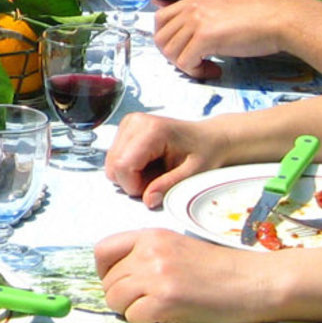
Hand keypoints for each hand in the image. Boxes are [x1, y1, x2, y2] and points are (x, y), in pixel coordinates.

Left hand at [95, 227, 264, 322]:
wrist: (256, 282)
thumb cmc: (222, 269)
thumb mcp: (179, 248)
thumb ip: (147, 256)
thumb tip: (118, 278)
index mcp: (151, 235)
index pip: (103, 250)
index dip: (106, 272)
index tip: (120, 284)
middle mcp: (149, 251)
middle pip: (108, 282)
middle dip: (123, 297)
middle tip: (150, 302)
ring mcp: (156, 275)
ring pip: (115, 301)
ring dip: (132, 311)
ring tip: (160, 309)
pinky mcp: (165, 300)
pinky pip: (134, 318)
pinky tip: (169, 316)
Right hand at [102, 112, 223, 207]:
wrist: (209, 138)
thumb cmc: (205, 151)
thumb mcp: (192, 173)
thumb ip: (168, 186)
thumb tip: (148, 200)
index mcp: (152, 130)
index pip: (123, 165)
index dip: (134, 185)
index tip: (153, 189)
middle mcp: (136, 123)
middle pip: (114, 165)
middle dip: (132, 181)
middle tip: (157, 180)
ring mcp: (129, 124)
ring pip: (112, 164)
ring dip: (131, 176)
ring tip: (155, 171)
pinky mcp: (126, 129)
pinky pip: (115, 159)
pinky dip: (130, 169)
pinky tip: (148, 164)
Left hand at [152, 0, 308, 79]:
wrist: (279, 19)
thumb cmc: (260, 19)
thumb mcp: (223, 13)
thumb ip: (204, 22)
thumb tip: (192, 42)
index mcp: (194, 0)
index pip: (160, 20)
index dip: (168, 40)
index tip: (185, 51)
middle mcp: (191, 7)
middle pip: (160, 38)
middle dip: (174, 57)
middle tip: (194, 63)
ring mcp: (197, 21)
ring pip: (170, 52)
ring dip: (186, 66)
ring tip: (207, 68)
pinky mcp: (206, 37)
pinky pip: (185, 62)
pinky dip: (196, 72)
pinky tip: (214, 70)